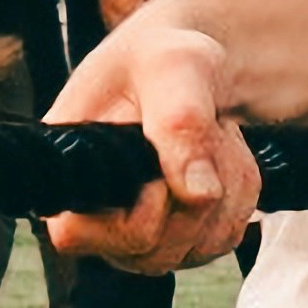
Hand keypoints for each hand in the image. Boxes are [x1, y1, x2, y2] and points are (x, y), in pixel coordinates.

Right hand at [43, 3, 262, 273]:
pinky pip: (222, 241)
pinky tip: (225, 156)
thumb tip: (197, 194)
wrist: (197, 66)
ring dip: (226, 190)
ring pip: (195, 249)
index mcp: (68, 173)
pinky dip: (240, 198)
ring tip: (215, 135)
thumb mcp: (173, 67)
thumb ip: (180, 123)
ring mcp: (137, 234)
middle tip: (205, 128)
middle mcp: (94, 215)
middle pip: (151, 252)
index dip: (136, 207)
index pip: (76, 236)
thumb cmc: (166, 55)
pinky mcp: (178, 237)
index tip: (160, 153)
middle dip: (196, 189)